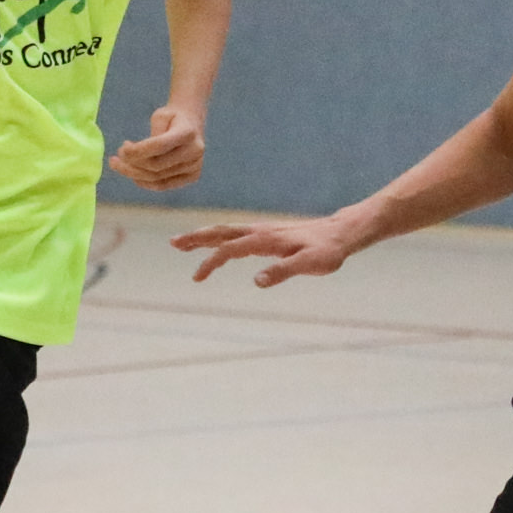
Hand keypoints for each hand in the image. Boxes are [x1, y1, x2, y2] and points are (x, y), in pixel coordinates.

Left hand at [109, 105, 204, 191]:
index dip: (137, 150)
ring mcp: (195, 166)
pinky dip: (144, 182)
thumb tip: (133, 155)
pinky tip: (132, 173)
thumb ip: (151, 135)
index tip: (121, 149)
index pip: (159, 146)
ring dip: (134, 173)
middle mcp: (195, 151)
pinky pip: (163, 185)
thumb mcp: (160, 116)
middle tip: (116, 158)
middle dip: (131, 164)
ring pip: (157, 178)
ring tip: (119, 164)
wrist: (191, 123)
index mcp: (188, 132)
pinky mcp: (192, 176)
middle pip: (156, 166)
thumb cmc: (171, 118)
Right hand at [171, 214, 358, 287]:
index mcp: (265, 240)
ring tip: (182, 242)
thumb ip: (283, 271)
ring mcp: (262, 231)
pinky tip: (214, 244)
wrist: (340, 233)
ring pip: (226, 231)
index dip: (211, 262)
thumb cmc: (327, 251)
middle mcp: (260, 232)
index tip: (197, 277)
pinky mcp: (267, 234)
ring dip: (203, 236)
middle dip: (196, 239)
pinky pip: (236, 234)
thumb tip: (257, 281)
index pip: (230, 250)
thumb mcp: (310, 264)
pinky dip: (219, 237)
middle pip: (221, 232)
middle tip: (173, 243)